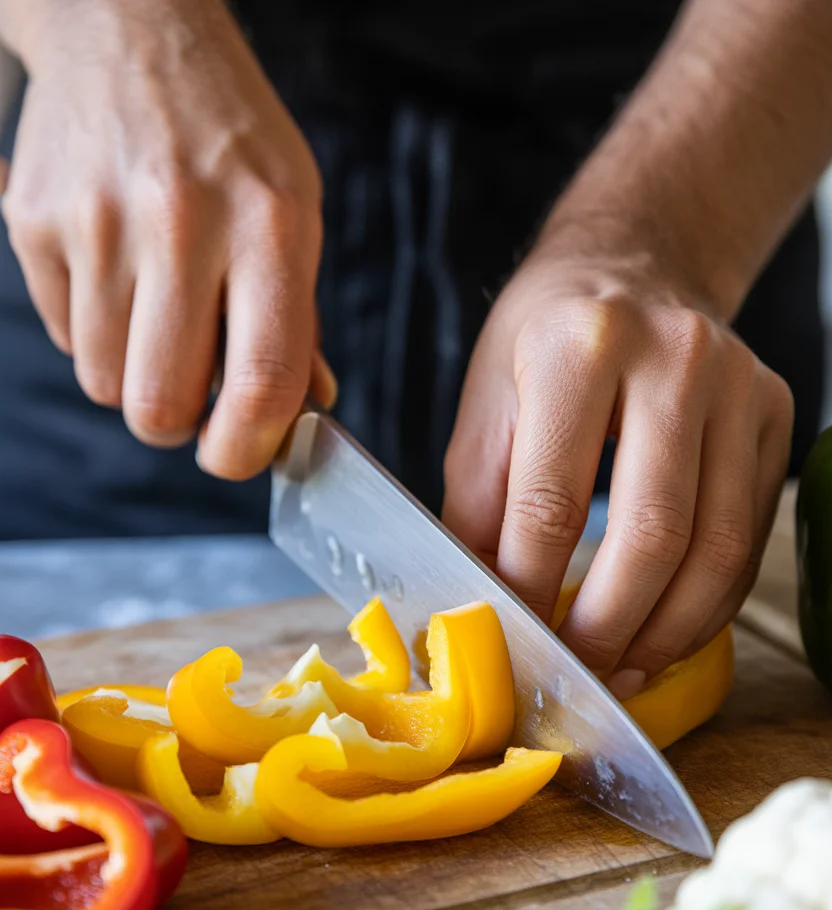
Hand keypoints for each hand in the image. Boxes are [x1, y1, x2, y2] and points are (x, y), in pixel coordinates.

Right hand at [0, 0, 333, 477]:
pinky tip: (120, 277)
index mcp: (268, 227)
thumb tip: (307, 411)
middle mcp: (180, 223)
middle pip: (160, 404)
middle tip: (194, 395)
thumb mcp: (295, 213)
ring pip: (105, 382)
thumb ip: (298, 320)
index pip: (261, 381)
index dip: (249, 447)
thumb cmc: (231, 139)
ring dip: (136, 375)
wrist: (131, 33)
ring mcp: (97, 222)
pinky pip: (64, 336)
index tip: (242, 454)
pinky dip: (96, 333)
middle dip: (179, 425)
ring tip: (160, 315)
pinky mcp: (35, 222)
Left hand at [442, 221, 792, 698]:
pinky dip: (708, 604)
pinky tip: (667, 631)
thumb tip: (480, 607)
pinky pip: (749, 538)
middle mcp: (673, 357)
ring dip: (667, 632)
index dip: (529, 588)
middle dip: (607, 627)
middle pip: (651, 533)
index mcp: (577, 345)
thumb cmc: (546, 337)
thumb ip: (478, 507)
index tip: (514, 639)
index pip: (551, 501)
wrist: (636, 265)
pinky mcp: (775, 414)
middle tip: (576, 673)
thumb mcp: (486, 404)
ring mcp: (738, 384)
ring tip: (623, 668)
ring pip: (717, 548)